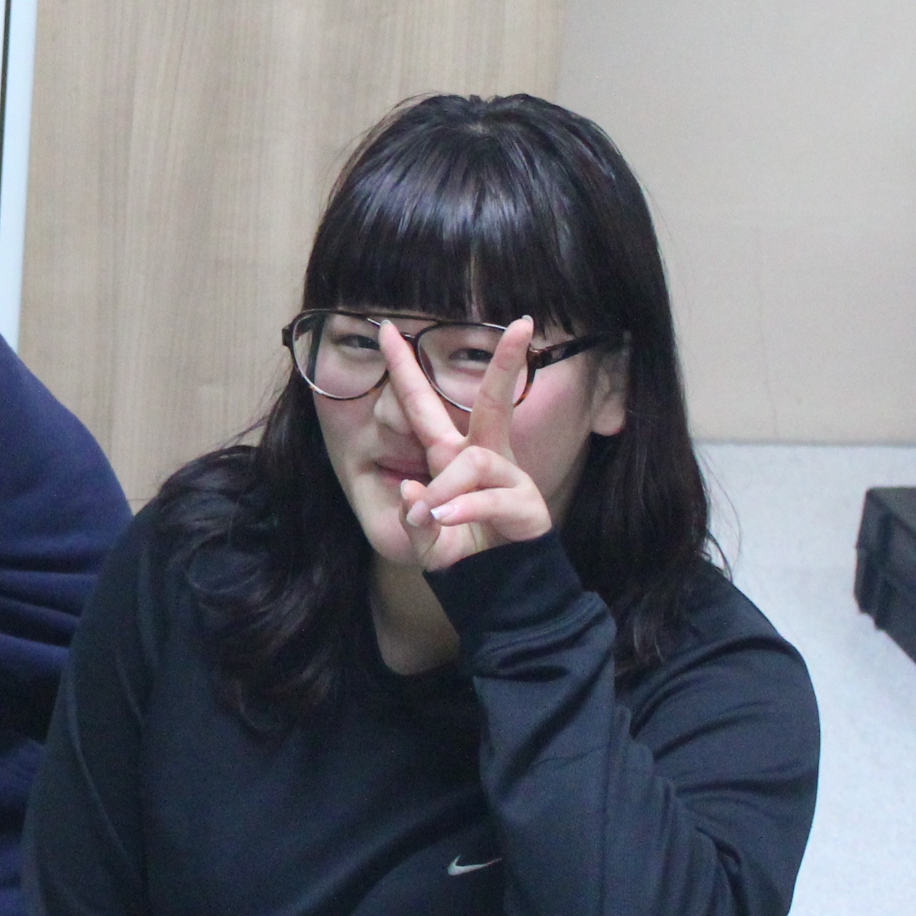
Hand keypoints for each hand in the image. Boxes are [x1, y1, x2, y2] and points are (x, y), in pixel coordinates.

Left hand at [379, 317, 554, 571]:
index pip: (426, 404)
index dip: (405, 368)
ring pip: (475, 462)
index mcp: (452, 455)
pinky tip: (444, 519)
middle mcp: (484, 458)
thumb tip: (410, 488)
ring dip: (446, 488)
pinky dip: (463, 508)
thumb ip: (414, 516)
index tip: (388, 328)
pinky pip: (490, 498)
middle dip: (507, 363)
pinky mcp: (527, 507)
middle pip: (496, 402)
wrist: (495, 590)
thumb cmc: (460, 552)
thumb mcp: (424, 538)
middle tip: (522, 326)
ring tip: (429, 517)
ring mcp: (511, 480)